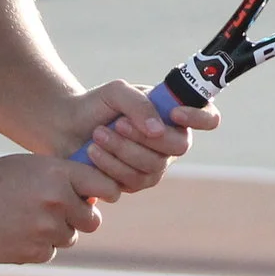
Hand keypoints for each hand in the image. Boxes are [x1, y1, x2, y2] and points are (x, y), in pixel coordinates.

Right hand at [0, 154, 114, 264]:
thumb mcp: (31, 167)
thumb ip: (64, 179)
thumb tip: (97, 199)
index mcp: (57, 173)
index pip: (106, 187)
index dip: (103, 193)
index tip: (95, 197)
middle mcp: (56, 200)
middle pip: (92, 220)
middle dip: (78, 218)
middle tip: (54, 210)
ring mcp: (44, 228)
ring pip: (69, 238)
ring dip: (54, 233)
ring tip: (23, 218)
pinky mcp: (32, 252)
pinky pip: (48, 253)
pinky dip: (35, 246)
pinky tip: (12, 231)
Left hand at [64, 81, 216, 192]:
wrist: (66, 126)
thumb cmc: (97, 105)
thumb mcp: (116, 92)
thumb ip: (139, 104)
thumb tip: (158, 130)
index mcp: (174, 115)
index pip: (208, 118)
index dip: (199, 117)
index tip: (173, 112)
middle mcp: (171, 143)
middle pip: (178, 147)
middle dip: (144, 136)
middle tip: (118, 123)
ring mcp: (155, 165)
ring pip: (153, 167)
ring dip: (123, 150)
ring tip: (98, 135)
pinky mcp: (135, 183)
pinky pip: (132, 181)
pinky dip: (110, 165)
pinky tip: (93, 152)